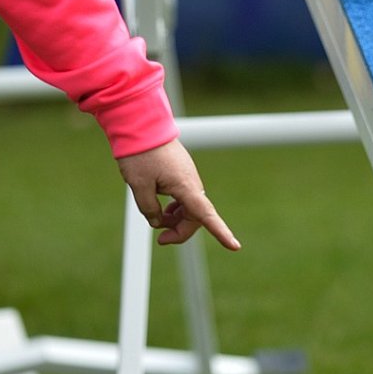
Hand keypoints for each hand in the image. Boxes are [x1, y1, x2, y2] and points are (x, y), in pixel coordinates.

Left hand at [115, 138, 239, 249]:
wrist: (141, 126)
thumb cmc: (141, 154)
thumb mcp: (138, 186)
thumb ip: (148, 209)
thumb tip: (157, 222)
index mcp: (185, 186)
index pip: (206, 215)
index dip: (221, 232)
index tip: (235, 247)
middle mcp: (193, 184)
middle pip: (196, 218)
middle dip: (180, 231)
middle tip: (161, 239)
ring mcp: (189, 179)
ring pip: (190, 209)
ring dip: (176, 220)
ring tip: (157, 218)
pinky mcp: (183, 176)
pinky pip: (185, 199)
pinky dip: (175, 209)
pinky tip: (162, 208)